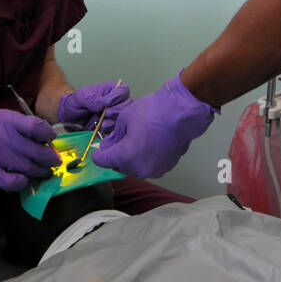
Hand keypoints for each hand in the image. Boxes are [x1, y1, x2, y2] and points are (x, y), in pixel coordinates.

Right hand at [0, 109, 59, 190]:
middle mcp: (3, 136)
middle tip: (54, 162)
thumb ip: (19, 125)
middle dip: (50, 158)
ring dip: (40, 172)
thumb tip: (43, 137)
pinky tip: (23, 180)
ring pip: (28, 167)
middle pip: (36, 150)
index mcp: (7, 120)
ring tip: (45, 173)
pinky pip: (12, 182)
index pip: (36, 126)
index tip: (51, 140)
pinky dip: (21, 183)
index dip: (48, 135)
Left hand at [57, 81, 131, 132]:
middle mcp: (117, 103)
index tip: (107, 102)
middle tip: (106, 114)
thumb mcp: (82, 97)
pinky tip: (103, 131)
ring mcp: (116, 116)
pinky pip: (118, 131)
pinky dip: (112, 133)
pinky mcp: (113, 128)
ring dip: (114, 123)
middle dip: (117, 111)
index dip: (118, 97)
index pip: (123, 91)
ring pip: (124, 119)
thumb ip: (93, 99)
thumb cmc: (76, 103)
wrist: (70, 117)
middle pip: (127, 106)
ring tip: (103, 124)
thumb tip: (104, 103)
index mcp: (112, 91)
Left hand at [91, 72, 217, 178]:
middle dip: (115, 156)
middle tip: (116, 142)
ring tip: (134, 141)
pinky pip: (149, 165)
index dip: (98, 155)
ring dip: (131, 158)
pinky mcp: (167, 167)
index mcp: (126, 156)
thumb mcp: (125, 119)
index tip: (98, 150)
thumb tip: (109, 144)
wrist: (182, 112)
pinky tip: (148, 143)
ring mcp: (155, 169)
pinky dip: (145, 158)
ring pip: (135, 168)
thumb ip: (114, 136)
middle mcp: (140, 168)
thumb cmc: (155, 111)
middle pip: (119, 167)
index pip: (104, 161)